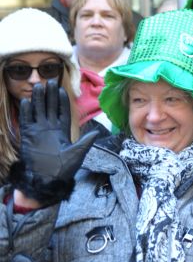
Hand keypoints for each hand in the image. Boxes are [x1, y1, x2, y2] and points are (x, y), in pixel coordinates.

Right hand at [12, 80, 97, 204]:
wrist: (47, 180)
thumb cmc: (63, 169)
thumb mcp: (78, 154)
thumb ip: (85, 142)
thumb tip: (97, 132)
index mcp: (62, 131)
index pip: (62, 111)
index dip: (62, 101)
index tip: (62, 89)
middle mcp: (50, 129)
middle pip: (49, 107)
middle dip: (49, 95)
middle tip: (49, 81)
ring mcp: (38, 131)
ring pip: (38, 111)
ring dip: (37, 100)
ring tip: (38, 87)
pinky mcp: (28, 136)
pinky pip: (26, 121)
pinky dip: (26, 112)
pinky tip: (26, 101)